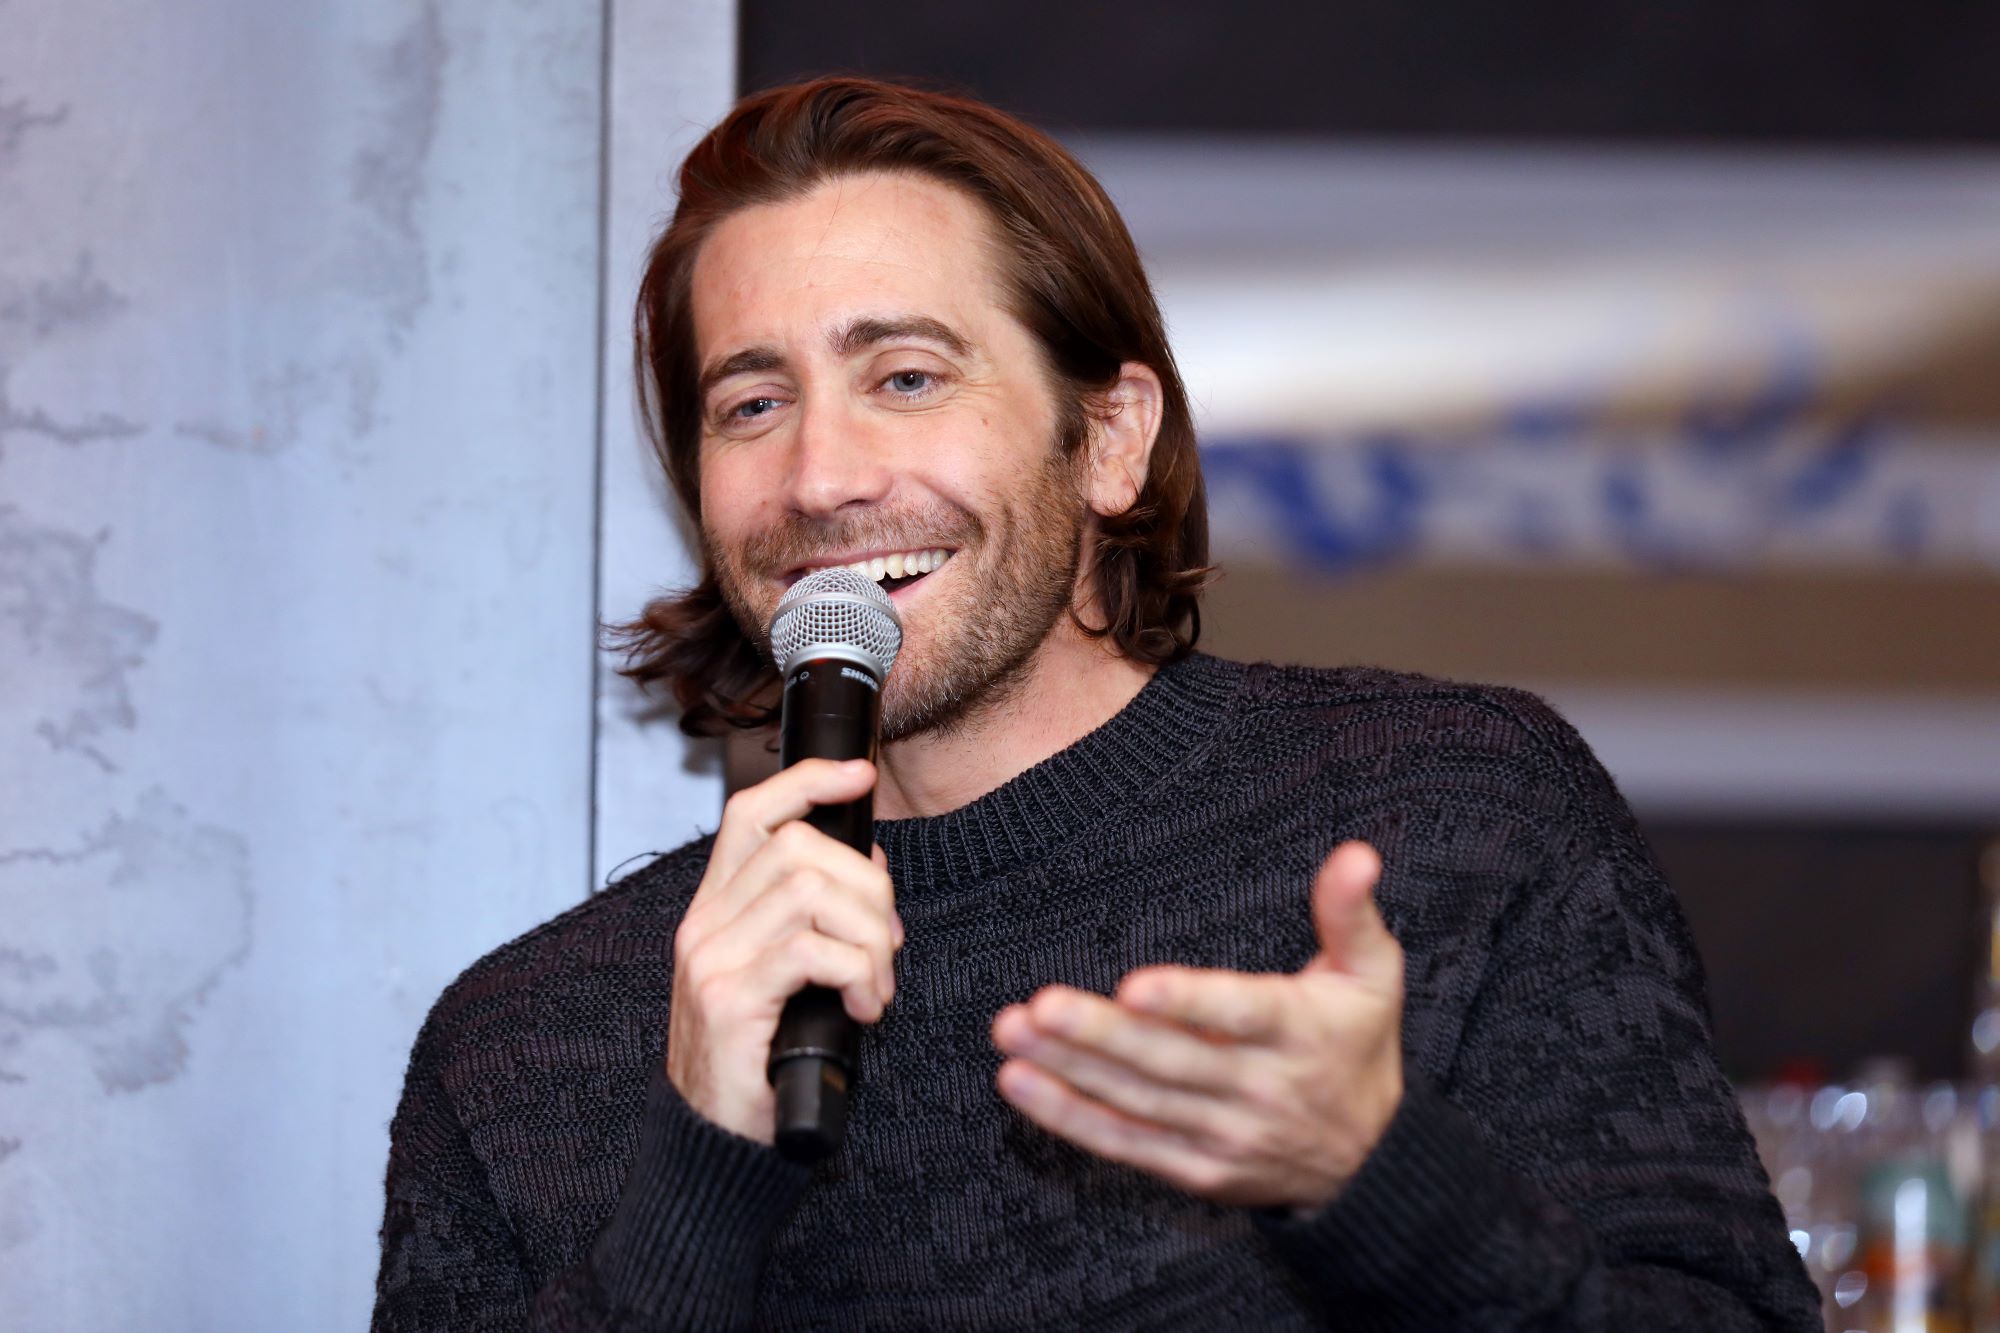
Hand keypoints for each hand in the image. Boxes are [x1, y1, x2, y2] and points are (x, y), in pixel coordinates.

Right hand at [667, 758, 902, 1143]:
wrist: (716, 1144)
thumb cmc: (762, 1062)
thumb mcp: (789, 978)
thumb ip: (817, 919)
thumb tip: (870, 861)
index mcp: (716, 910)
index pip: (752, 813)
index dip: (809, 781)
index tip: (861, 775)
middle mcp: (704, 925)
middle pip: (802, 848)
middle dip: (869, 886)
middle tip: (887, 946)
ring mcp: (711, 960)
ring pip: (813, 891)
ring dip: (869, 937)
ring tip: (877, 986)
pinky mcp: (728, 1000)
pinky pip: (812, 951)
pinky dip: (857, 973)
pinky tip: (864, 1008)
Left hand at [990, 841, 1401, 1209]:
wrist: (1371, 1162)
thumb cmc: (1359, 1045)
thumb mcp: (1373, 975)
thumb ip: (1351, 912)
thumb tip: (1357, 853)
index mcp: (1299, 1031)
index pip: (1240, 1015)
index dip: (1188, 1002)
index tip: (1134, 986)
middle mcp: (1260, 1089)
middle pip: (1171, 1061)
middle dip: (1100, 1034)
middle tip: (1037, 1006)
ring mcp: (1226, 1136)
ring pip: (1137, 1101)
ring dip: (1068, 1069)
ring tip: (1011, 1033)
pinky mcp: (1198, 1171)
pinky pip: (1125, 1144)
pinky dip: (1070, 1117)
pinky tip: (1021, 1084)